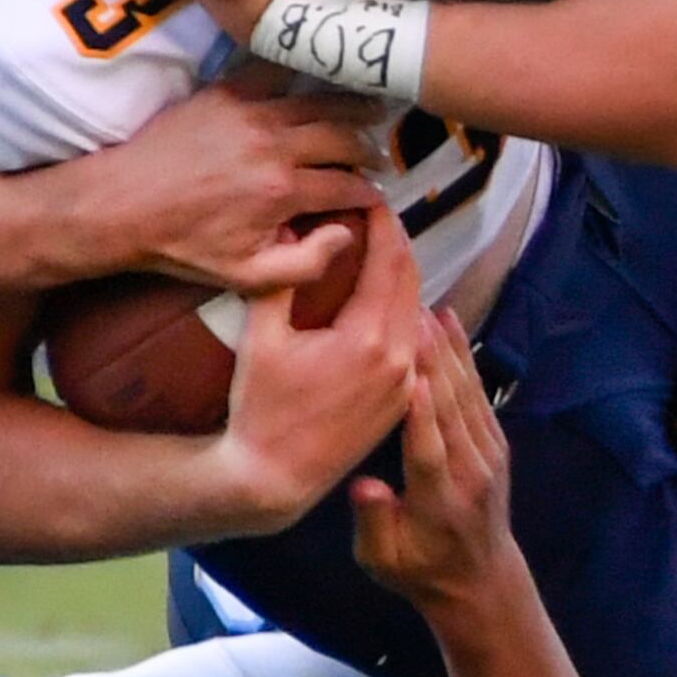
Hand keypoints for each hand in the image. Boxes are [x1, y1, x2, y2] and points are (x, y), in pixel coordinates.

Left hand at [84, 72, 383, 291]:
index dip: (370, 193)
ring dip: (350, 106)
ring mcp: (250, 112)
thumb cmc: (182, 245)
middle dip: (369, 147)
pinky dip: (302, 75)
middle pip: (343, 135)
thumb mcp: (246, 276)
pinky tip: (317, 80)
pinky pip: (275, 72)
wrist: (120, 205)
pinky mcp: (225, 92)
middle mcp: (273, 145)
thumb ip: (306, 262)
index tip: (377, 197)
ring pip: (318, 100)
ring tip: (372, 109)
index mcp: (282, 191)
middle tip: (379, 155)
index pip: (347, 185)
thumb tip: (347, 233)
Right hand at [214, 206, 425, 533]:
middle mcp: (401, 358)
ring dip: (401, 276)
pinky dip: (402, 311)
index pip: (390, 261)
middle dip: (395, 243)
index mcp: (370, 338)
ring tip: (377, 248)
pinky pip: (415, 341)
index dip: (382, 223)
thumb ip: (281, 279)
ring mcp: (407, 382)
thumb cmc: (260, 410)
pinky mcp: (403, 400)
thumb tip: (291, 228)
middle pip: (412, 280)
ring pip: (417, 311)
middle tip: (375, 214)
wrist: (272, 480)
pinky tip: (381, 298)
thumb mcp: (261, 339)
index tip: (370, 197)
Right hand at [353, 304, 519, 609]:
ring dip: (448, 348)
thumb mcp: (382, 562)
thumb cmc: (419, 571)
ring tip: (425, 306)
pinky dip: (465, 357)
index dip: (420, 411)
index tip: (405, 370)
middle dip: (430, 359)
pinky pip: (479, 393)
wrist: (479, 580)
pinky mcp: (496, 442)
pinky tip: (451, 325)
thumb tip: (363, 486)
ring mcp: (489, 453)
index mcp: (439, 500)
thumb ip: (374, 523)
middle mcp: (470, 470)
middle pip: (451, 408)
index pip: (429, 448)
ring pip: (467, 392)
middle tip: (406, 313)